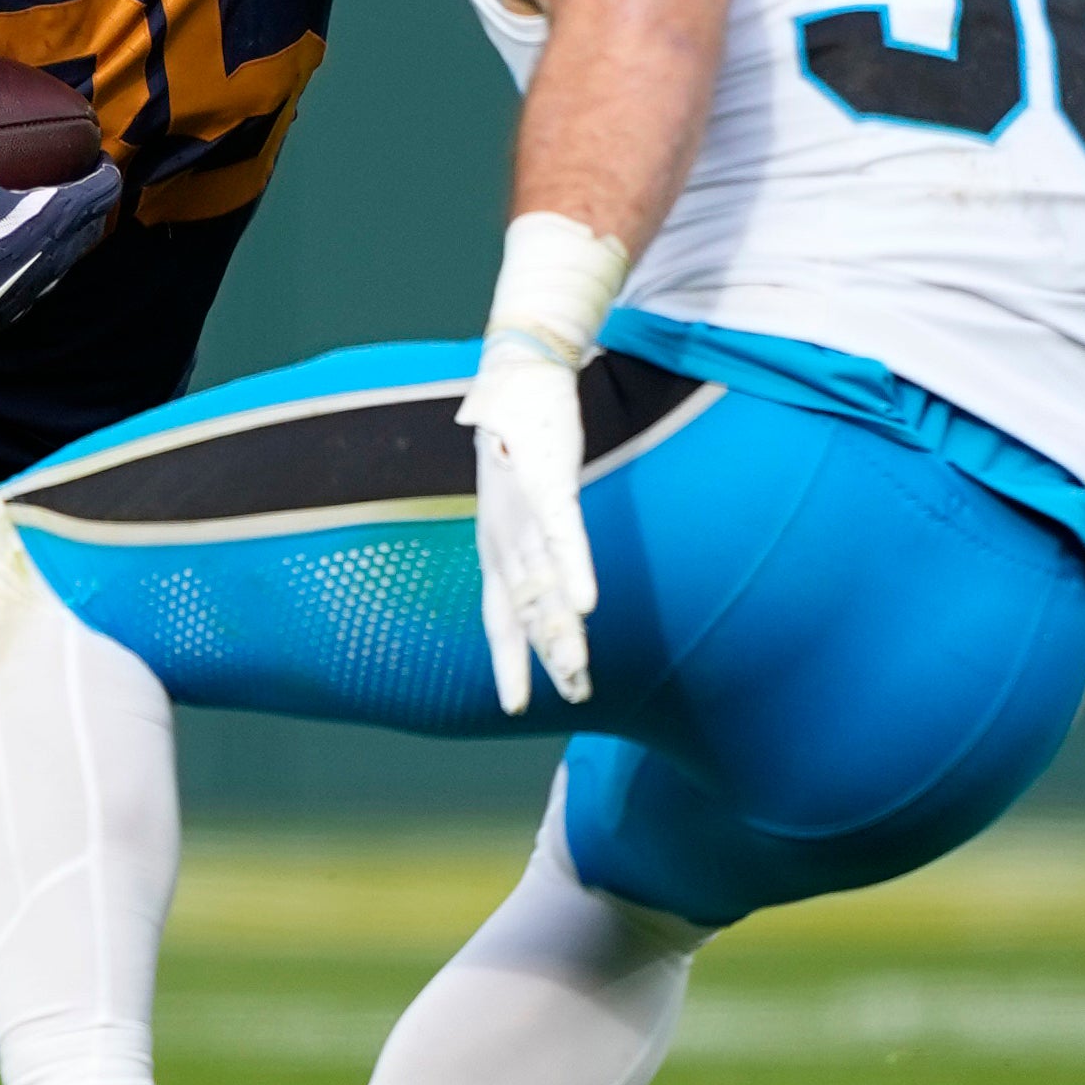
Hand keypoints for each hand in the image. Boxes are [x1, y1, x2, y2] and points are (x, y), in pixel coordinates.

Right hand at [0, 76, 122, 350]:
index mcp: (56, 217)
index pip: (104, 189)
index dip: (106, 170)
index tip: (98, 157)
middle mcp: (60, 252)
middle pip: (94, 222)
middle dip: (92, 200)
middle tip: (77, 180)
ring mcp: (43, 283)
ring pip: (72, 253)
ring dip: (70, 231)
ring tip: (50, 213)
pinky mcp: (23, 304)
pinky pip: (46, 275)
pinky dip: (43, 256)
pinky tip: (14, 249)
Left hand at [458, 336, 595, 711]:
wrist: (516, 377)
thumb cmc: (519, 443)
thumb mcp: (518, 502)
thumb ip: (534, 544)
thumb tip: (553, 581)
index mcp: (495, 545)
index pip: (498, 616)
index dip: (507, 662)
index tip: (516, 708)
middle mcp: (502, 536)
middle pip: (527, 609)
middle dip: (548, 657)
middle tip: (576, 696)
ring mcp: (523, 510)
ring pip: (545, 581)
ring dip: (562, 628)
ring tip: (577, 672)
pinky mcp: (549, 480)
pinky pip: (565, 533)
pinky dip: (575, 568)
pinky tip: (589, 603)